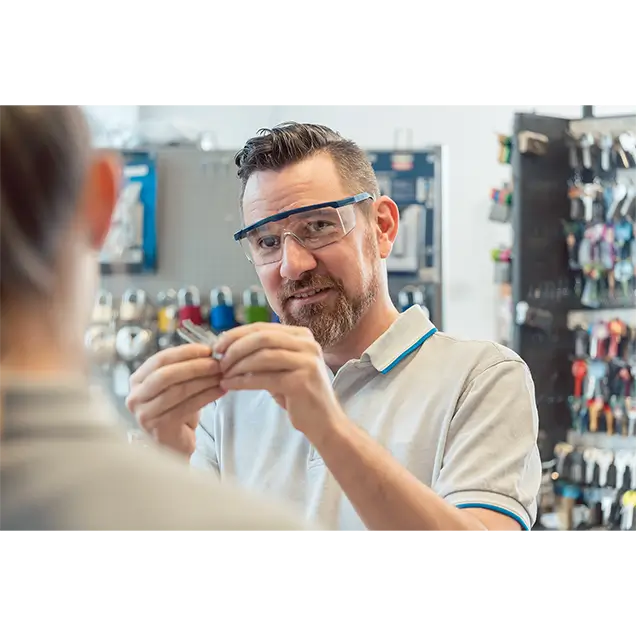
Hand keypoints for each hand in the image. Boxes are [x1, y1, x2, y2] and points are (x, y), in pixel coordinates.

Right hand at [126, 344, 225, 455]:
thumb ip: (186, 368)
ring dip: (203, 381)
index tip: (207, 349)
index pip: (160, 359)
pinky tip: (220, 391)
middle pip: (166, 374)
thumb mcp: (177, 385)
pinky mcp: (159, 428)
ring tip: (221, 376)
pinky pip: (187, 407)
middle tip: (216, 364)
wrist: (176, 443)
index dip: (185, 352)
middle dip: (195, 367)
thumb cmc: (177, 410)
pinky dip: (206, 396)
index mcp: (137, 380)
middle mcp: (136, 397)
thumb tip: (209, 352)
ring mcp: (145, 414)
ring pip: (178, 390)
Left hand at [214, 323, 343, 440]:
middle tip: (219, 361)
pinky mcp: (301, 382)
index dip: (236, 334)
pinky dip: (242, 381)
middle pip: (262, 337)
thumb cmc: (298, 395)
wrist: (323, 422)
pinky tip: (230, 385)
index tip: (218, 346)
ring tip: (223, 375)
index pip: (263, 328)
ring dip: (237, 365)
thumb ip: (263, 353)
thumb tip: (228, 344)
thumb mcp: (282, 367)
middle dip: (235, 348)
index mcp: (302, 336)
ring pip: (262, 355)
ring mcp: (307, 362)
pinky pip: (264, 378)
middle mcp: (308, 344)